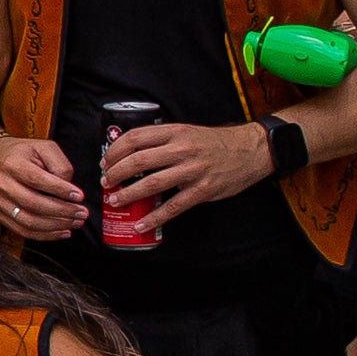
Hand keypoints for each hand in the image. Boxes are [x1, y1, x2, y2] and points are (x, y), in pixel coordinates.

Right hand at [0, 132, 86, 242]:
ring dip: (56, 226)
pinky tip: (62, 231)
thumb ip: (60, 165)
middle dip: (62, 211)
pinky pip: (23, 231)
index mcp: (12, 164)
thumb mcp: (44, 147)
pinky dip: (45, 235)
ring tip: (75, 223)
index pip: (37, 180)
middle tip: (82, 213)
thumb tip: (70, 190)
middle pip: (33, 204)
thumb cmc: (23, 153)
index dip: (60, 190)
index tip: (80, 196)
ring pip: (29, 221)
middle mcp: (1, 184)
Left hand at [105, 121, 274, 222]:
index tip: (106, 161)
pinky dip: (153, 218)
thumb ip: (163, 141)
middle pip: (138, 161)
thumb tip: (131, 155)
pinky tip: (140, 224)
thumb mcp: (187, 132)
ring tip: (115, 201)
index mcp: (175, 131)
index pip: (135, 137)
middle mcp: (183, 149)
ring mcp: (193, 170)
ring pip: (151, 184)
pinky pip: (172, 207)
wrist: (250, 151)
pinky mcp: (203, 190)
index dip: (115, 151)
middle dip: (116, 173)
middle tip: (106, 182)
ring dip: (128, 194)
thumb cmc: (214, 143)